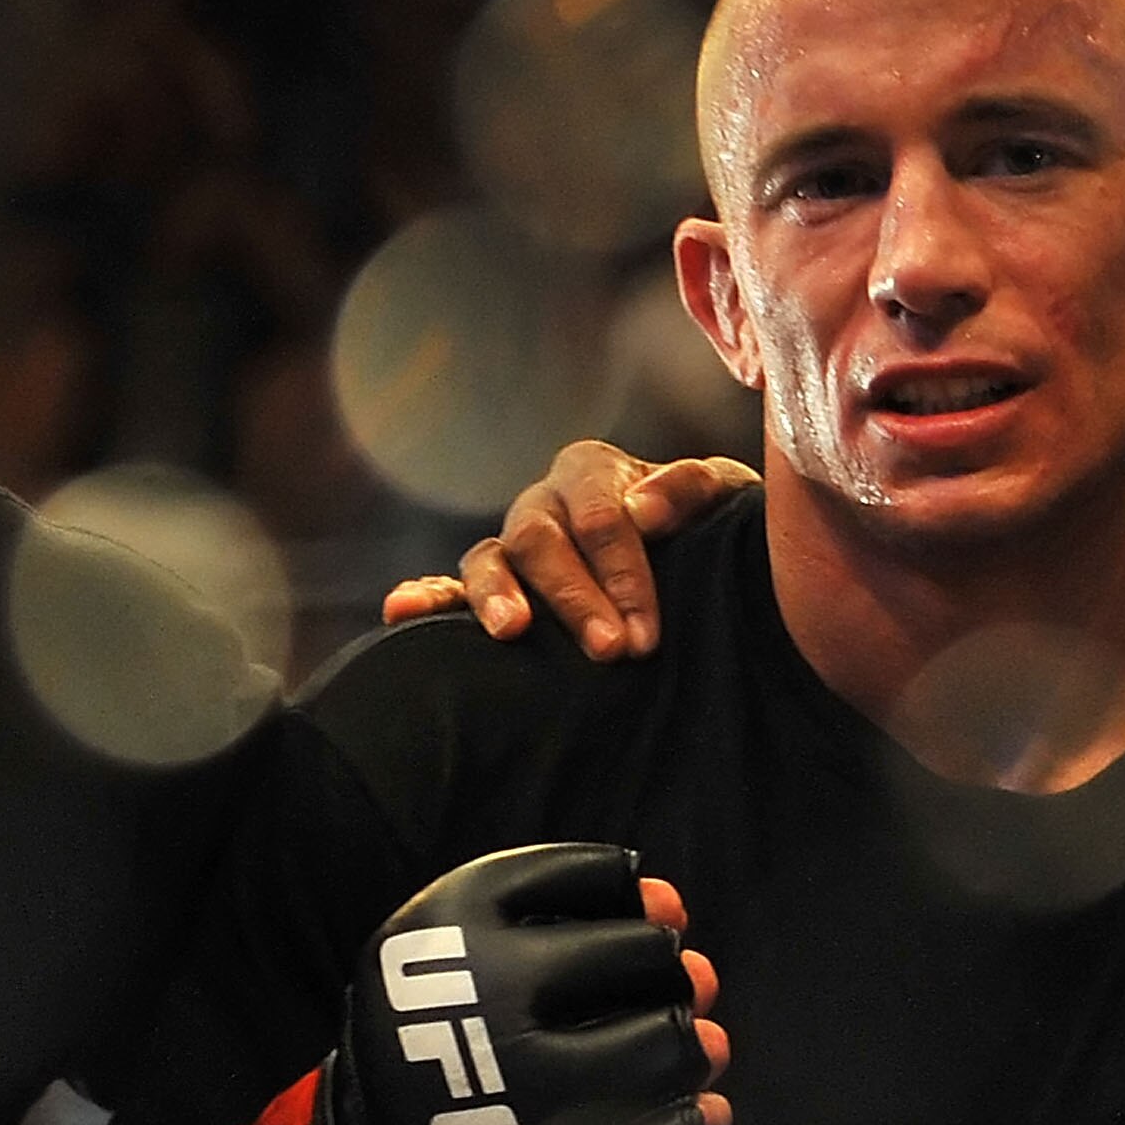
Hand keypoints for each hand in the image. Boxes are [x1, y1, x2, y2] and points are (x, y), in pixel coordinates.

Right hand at [213, 849, 727, 1124]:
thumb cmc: (438, 1029)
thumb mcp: (456, 942)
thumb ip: (563, 907)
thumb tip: (674, 906)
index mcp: (454, 919)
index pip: (604, 877)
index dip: (634, 904)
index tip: (624, 931)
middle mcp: (486, 994)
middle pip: (646, 955)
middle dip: (668, 973)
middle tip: (661, 995)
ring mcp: (520, 1086)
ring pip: (667, 1042)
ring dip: (693, 1045)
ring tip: (684, 1053)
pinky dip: (696, 1121)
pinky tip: (689, 1113)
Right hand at [381, 445, 760, 656]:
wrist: (701, 564)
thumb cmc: (709, 529)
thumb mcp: (723, 501)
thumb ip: (693, 491)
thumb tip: (642, 511)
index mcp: (594, 472)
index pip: (600, 516)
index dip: (622, 572)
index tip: (644, 631)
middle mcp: (544, 503)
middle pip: (541, 540)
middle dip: (574, 598)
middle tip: (610, 651)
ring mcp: (512, 546)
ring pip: (490, 558)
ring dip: (497, 596)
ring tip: (512, 632)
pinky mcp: (492, 588)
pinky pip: (450, 587)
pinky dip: (425, 597)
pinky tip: (400, 610)